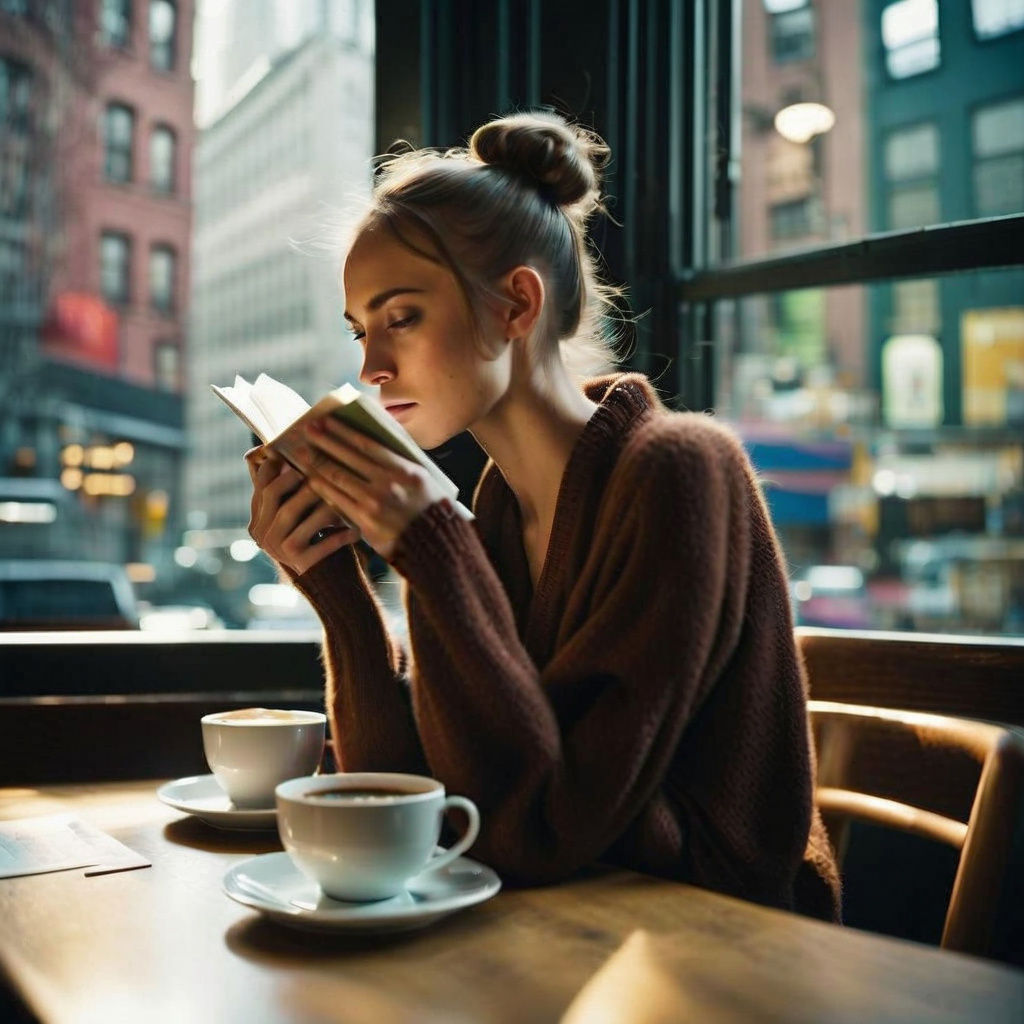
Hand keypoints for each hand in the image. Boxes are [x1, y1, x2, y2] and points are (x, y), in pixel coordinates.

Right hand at [245, 448, 358, 573]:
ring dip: (316, 498)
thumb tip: (299, 447)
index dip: (277, 465)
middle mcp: (263, 534)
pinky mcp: (299, 564)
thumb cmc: (322, 539)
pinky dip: (340, 534)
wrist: (332, 584)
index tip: (298, 450)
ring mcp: (278, 549)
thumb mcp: (307, 514)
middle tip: (316, 464)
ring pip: (292, 513)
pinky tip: (358, 530)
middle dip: (294, 476)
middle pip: (272, 495)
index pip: (261, 485)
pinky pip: (320, 542)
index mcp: (261, 519)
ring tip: (340, 491)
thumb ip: (297, 490)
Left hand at [297, 417, 446, 558]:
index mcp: (405, 469)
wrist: (435, 544)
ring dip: (317, 463)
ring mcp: (375, 503)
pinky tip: (311, 480)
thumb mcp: (423, 479)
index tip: (327, 420)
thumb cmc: (430, 508)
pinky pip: (338, 501)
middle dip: (325, 441)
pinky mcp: (366, 522)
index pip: (367, 444)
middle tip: (307, 429)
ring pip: (338, 478)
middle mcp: (388, 484)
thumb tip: (371, 445)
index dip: (343, 431)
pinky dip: (323, 489)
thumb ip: (399, 462)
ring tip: (302, 453)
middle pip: (348, 457)